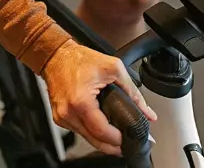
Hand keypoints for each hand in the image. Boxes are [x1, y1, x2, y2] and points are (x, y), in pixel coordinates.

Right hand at [41, 41, 155, 156]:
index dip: (117, 139)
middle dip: (112, 147)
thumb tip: (147, 112)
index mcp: (80, 101)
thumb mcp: (114, 69)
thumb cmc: (80, 59)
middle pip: (93, 140)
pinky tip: (103, 132)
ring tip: (119, 140)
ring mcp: (62, 117)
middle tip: (127, 147)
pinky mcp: (59, 117)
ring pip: (86, 138)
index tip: (130, 139)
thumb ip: (133, 92)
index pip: (101, 130)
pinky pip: (78, 131)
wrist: (57, 56)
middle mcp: (68, 113)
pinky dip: (91, 133)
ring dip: (102, 142)